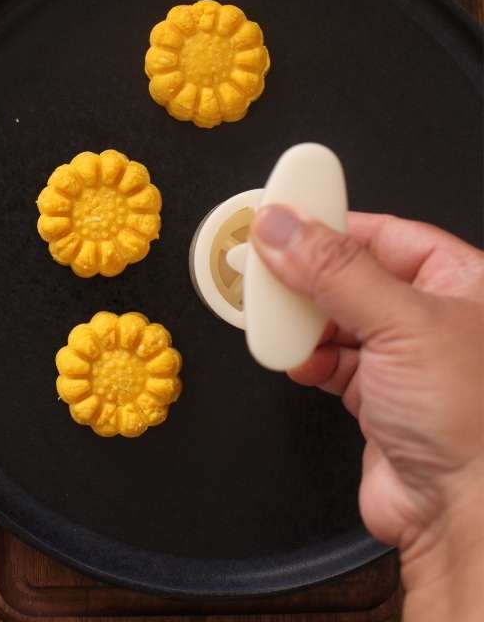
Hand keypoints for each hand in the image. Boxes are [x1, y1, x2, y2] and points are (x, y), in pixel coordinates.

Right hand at [251, 206, 483, 619]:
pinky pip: (328, 360)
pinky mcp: (377, 396)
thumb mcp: (400, 322)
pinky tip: (295, 359)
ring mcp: (405, 359)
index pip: (386, 233)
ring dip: (302, 323)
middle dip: (306, 277)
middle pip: (351, 274)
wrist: (462, 511)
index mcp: (464, 283)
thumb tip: (282, 226)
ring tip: (277, 322)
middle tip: (264, 268)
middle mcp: (437, 318)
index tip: (281, 217)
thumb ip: (333, 269)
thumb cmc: (472, 422)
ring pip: (335, 318)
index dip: (331, 224)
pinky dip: (305, 358)